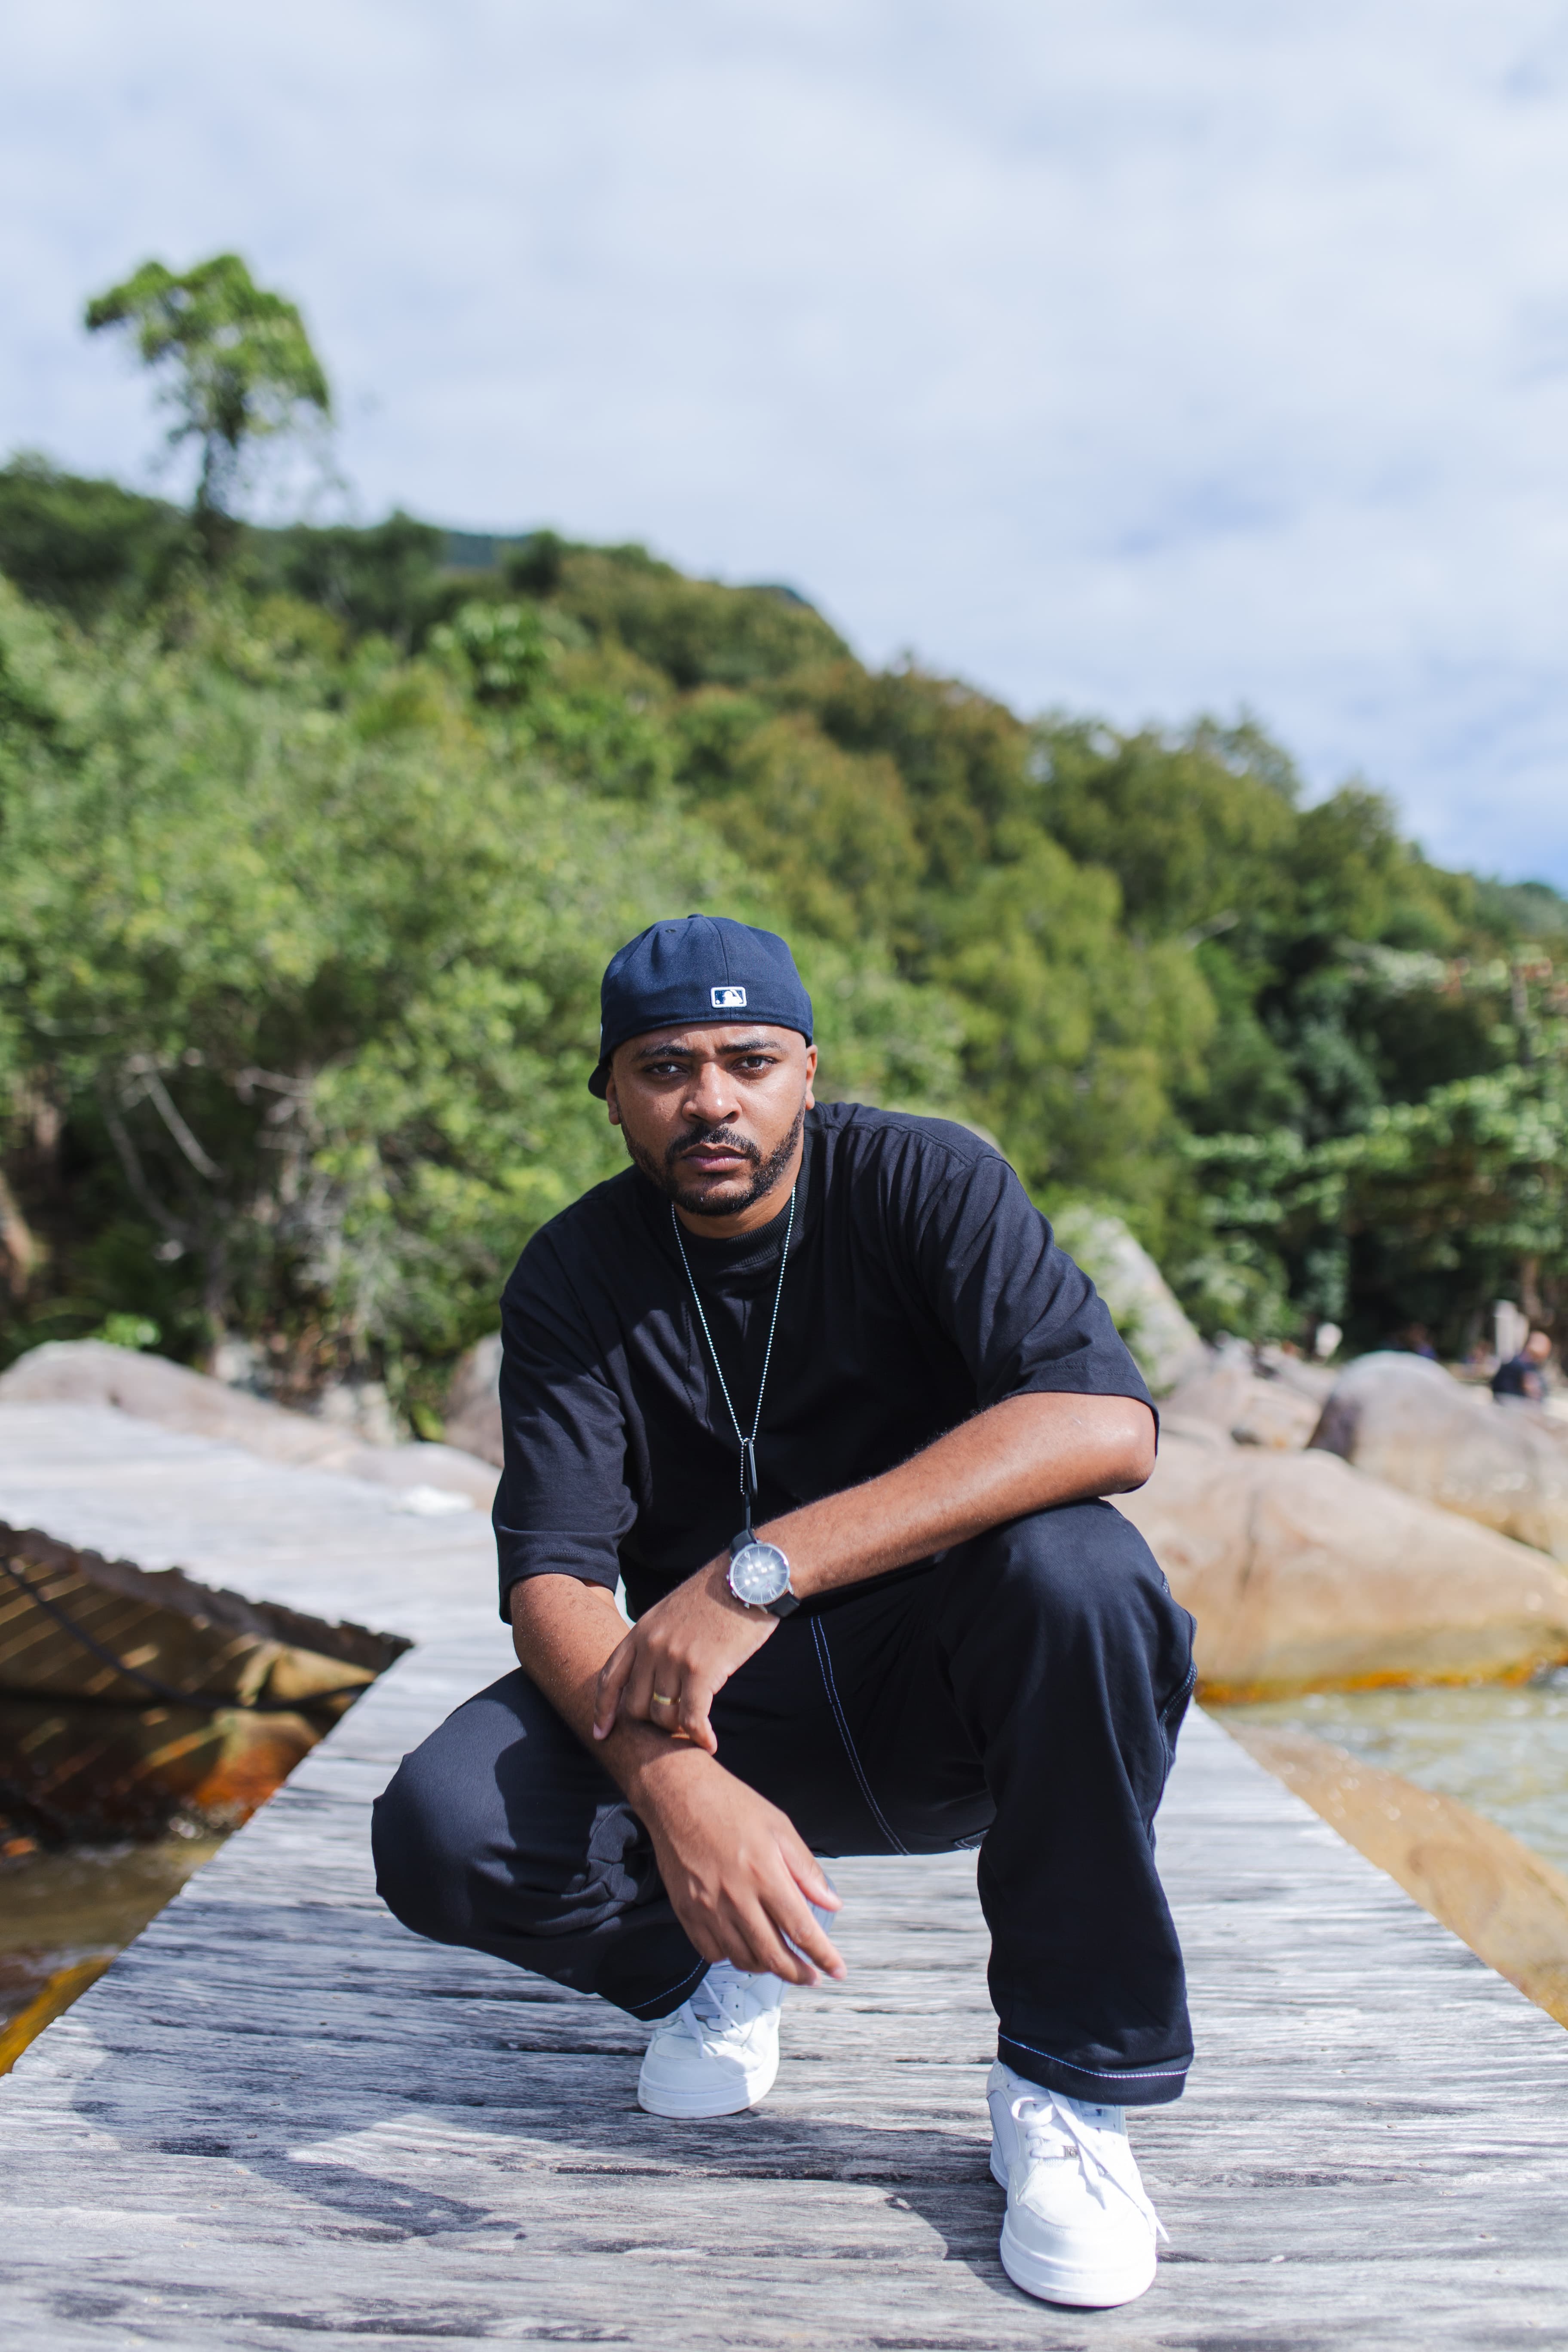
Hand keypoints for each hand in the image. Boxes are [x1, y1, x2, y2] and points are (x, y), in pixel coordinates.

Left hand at [593, 1558, 774, 1751]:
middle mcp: (651, 1646)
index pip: (609, 1679)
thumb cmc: (717, 1596)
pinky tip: (709, 1743)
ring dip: (679, 1729)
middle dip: (653, 1722)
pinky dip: (699, 1736)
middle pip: (634, 1707)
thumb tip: (652, 1678)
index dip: (603, 1710)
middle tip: (675, 1725)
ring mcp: (674, 1658)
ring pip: (662, 1716)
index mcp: (640, 1631)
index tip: (601, 1734)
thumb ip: (656, 1642)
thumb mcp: (672, 1613)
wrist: (747, 1577)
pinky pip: (691, 1717)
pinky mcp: (701, 1669)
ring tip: (696, 1727)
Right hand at [633, 1747, 844, 1984]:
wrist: (678, 1795)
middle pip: (773, 1955)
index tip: (837, 1970)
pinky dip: (731, 1956)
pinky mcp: (687, 1912)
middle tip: (810, 1977)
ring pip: (743, 1959)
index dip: (823, 1956)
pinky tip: (742, 1945)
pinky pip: (712, 1952)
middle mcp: (737, 1897)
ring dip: (766, 1967)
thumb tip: (832, 1903)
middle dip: (797, 1973)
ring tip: (778, 1960)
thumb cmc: (730, 1805)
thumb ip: (807, 1870)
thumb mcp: (779, 1827)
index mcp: (765, 1875)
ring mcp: (709, 1908)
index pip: (801, 1929)